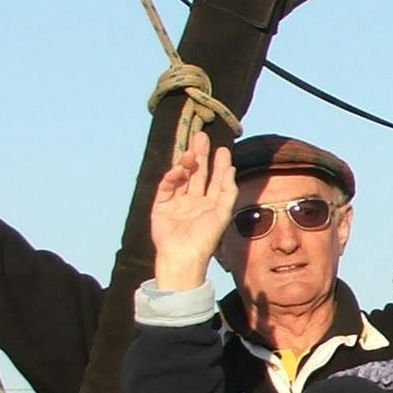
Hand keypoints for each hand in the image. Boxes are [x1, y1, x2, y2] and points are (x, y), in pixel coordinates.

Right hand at [149, 132, 235, 291]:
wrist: (183, 256)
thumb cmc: (206, 238)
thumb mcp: (222, 213)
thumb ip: (227, 191)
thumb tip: (232, 168)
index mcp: (210, 204)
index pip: (215, 179)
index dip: (219, 164)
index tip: (222, 148)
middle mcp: (194, 201)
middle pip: (198, 173)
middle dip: (200, 155)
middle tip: (201, 136)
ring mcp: (177, 203)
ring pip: (182, 177)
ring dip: (186, 164)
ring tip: (192, 153)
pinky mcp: (161, 207)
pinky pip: (167, 188)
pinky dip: (172, 177)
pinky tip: (179, 170)